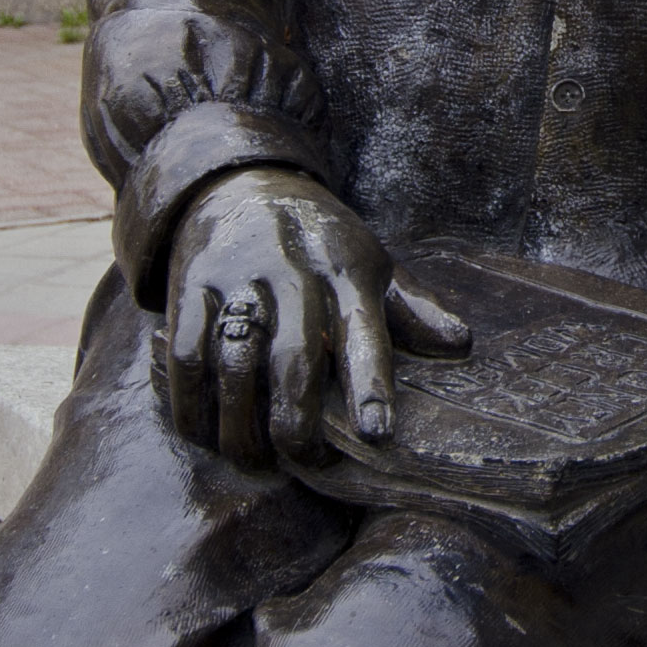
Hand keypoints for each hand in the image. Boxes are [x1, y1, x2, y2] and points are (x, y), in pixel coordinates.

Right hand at [159, 173, 466, 467]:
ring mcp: (238, 279)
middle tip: (304, 463)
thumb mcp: (373, 264)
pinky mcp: (192, 286)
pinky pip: (185, 354)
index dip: (371, 384)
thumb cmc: (321, 244)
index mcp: (347, 272)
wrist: (242, 183)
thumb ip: (412, 309)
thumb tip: (460, 345)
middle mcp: (292, 273)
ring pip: (234, 363)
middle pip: (293, 357)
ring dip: (240, 425)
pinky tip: (203, 435)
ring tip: (254, 462)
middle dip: (295, 422)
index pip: (365, 331)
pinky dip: (190, 403)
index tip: (377, 433)